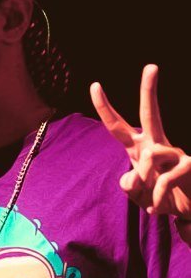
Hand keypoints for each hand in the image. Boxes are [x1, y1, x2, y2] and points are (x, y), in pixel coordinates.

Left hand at [90, 64, 190, 220]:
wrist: (187, 212)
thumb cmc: (160, 198)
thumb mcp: (138, 194)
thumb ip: (129, 185)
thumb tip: (132, 178)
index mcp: (139, 149)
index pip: (117, 127)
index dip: (105, 108)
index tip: (94, 85)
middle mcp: (156, 146)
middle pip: (150, 114)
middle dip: (150, 90)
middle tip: (152, 65)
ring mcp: (175, 153)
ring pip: (149, 156)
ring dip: (144, 183)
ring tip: (151, 202)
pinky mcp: (189, 165)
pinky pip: (163, 182)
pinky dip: (156, 201)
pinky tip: (159, 210)